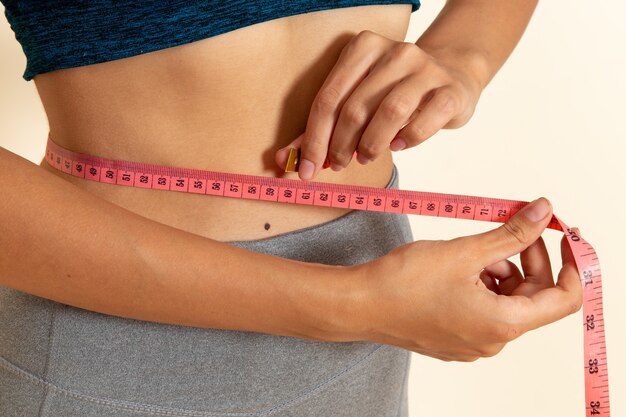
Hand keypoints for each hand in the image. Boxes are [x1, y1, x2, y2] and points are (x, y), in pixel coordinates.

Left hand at [275, 30, 483, 179]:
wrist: (452, 77)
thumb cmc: (395, 94)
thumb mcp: (358, 99)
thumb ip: (324, 126)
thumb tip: (285, 159)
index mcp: (363, 48)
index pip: (328, 98)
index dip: (313, 139)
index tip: (307, 168)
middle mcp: (394, 52)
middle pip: (354, 107)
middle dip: (339, 145)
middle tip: (337, 164)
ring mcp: (425, 69)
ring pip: (389, 112)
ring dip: (370, 145)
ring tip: (364, 157)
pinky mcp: (449, 90)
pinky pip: (422, 122)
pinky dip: (406, 140)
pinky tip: (398, 146)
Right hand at [350, 198, 582, 360]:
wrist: (359, 304)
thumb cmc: (404, 282)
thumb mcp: (465, 251)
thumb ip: (512, 233)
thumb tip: (544, 212)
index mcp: (502, 324)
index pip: (564, 298)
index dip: (571, 263)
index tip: (562, 235)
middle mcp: (492, 341)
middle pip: (532, 297)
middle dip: (527, 258)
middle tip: (514, 225)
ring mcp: (472, 343)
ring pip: (506, 301)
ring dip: (501, 269)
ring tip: (472, 249)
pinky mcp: (454, 339)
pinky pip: (484, 310)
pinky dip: (482, 284)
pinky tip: (459, 266)